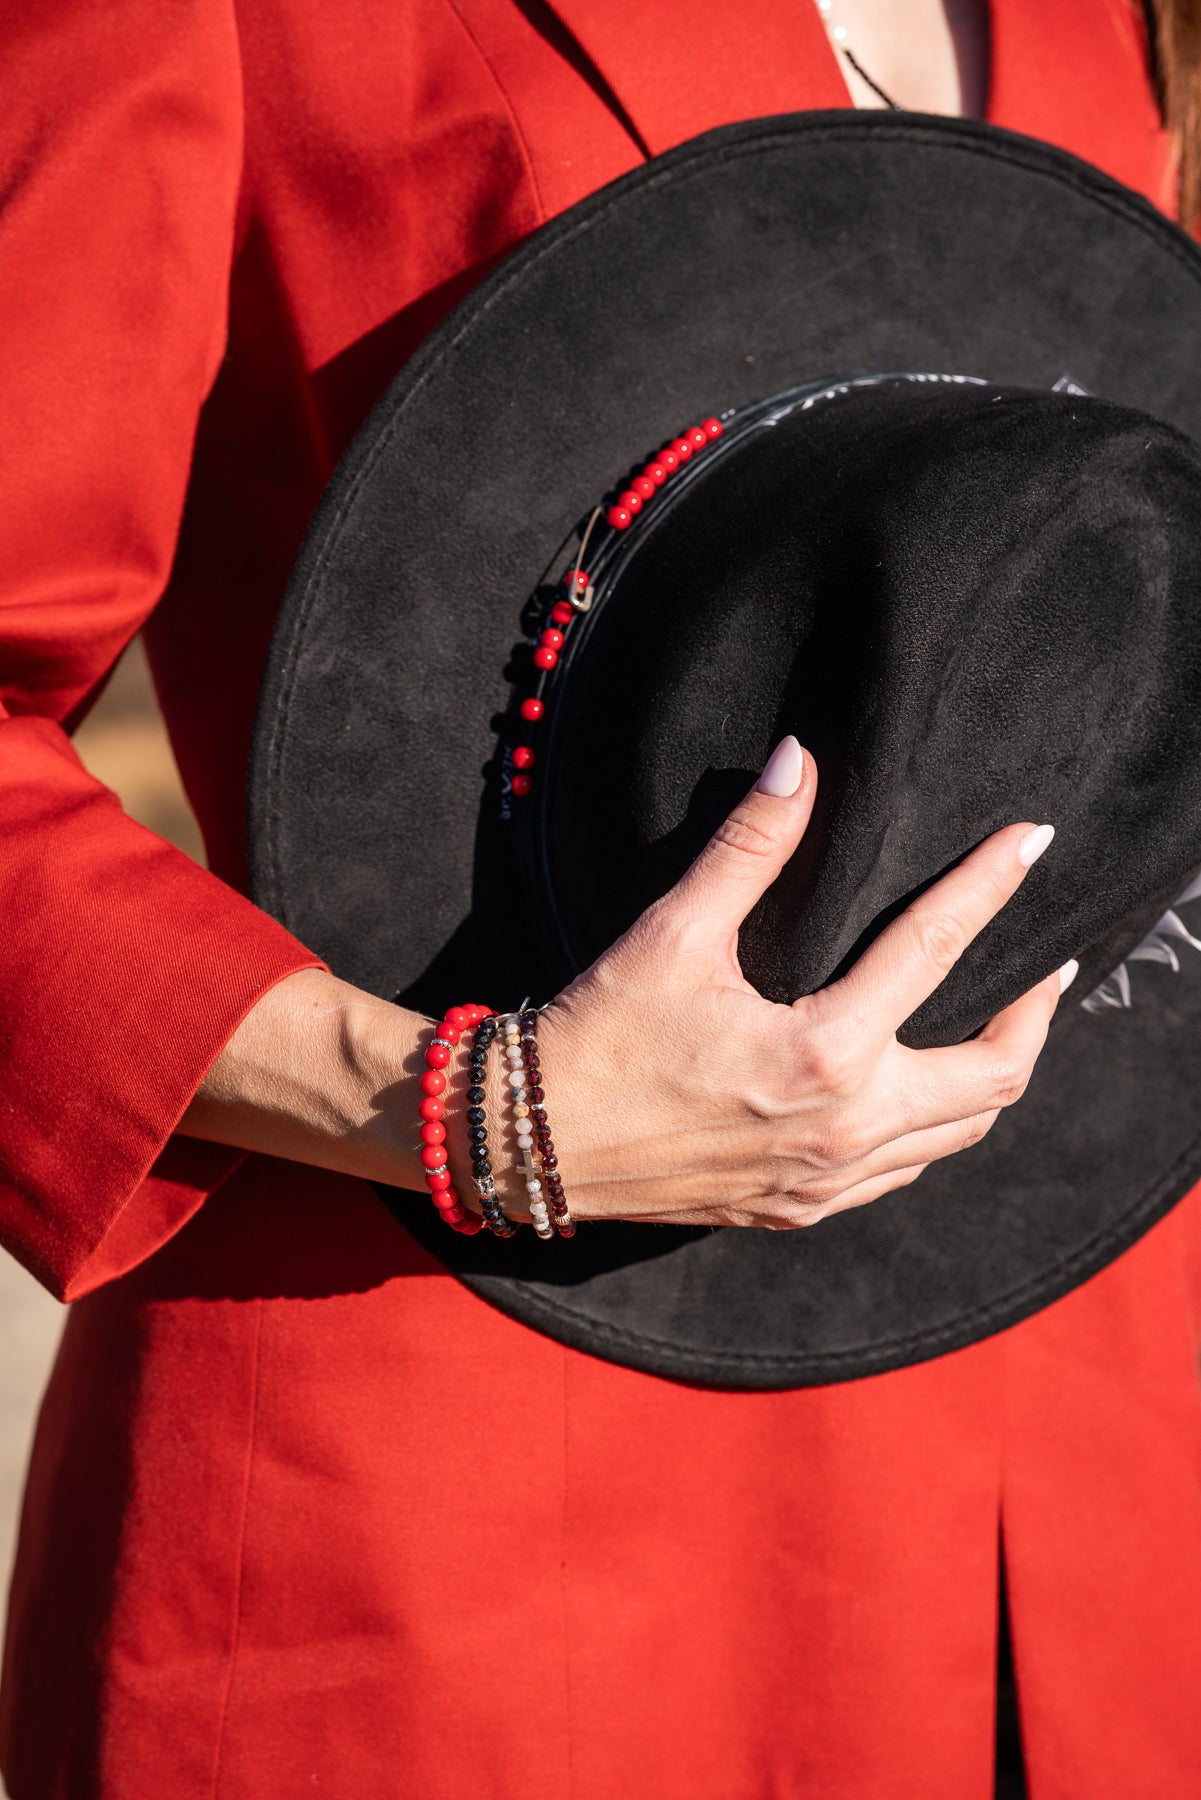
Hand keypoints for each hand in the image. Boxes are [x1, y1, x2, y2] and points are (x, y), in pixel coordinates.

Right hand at [511, 738, 1073, 1228]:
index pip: (935, 951)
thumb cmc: (598, 1038)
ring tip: (1002, 1022)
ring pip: (959, 1136)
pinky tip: (923, 1092)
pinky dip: (938, 1129)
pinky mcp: (799, 1208)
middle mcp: (842, 1128)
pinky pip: (904, 1173)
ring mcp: (826, 1180)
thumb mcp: (672, 934)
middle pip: (993, 1076)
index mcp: (822, 1054)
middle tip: (1048, 961)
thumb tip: (799, 761)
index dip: (990, 886)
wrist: (531, 1144)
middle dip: (1034, 1012)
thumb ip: (749, 845)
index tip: (1032, 842)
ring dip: (994, 1075)